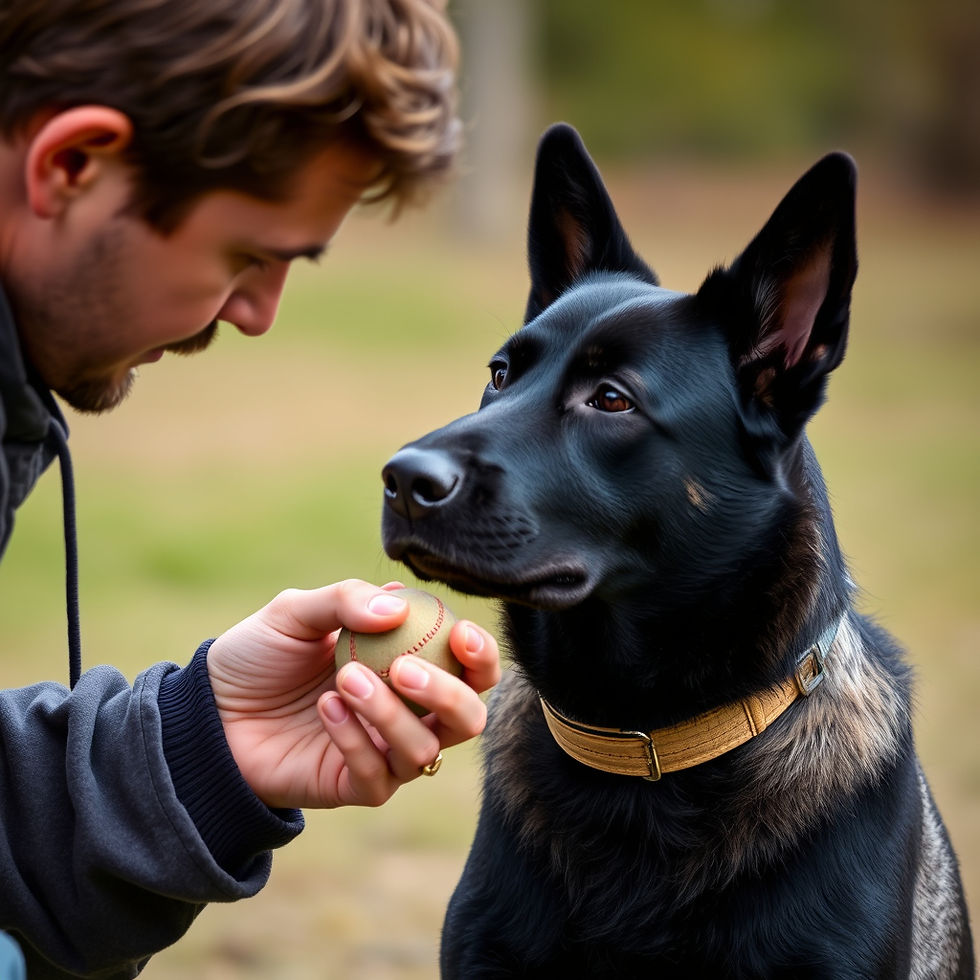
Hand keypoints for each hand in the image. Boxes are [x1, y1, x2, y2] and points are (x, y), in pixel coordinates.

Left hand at [206, 579, 499, 808]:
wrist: (205, 712)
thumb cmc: (258, 656)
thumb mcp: (295, 611)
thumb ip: (345, 600)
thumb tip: (396, 608)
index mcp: (408, 664)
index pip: (470, 669)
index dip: (481, 656)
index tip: (462, 635)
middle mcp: (407, 711)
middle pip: (467, 718)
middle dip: (448, 693)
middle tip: (405, 668)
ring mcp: (383, 752)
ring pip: (425, 749)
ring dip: (390, 713)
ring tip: (345, 678)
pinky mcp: (354, 786)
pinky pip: (378, 775)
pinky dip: (355, 740)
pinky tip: (325, 709)